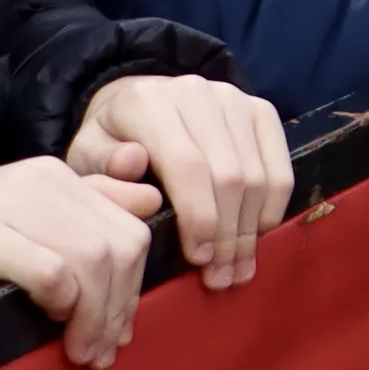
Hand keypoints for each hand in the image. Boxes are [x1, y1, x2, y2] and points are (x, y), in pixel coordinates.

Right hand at [0, 159, 165, 368]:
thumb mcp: (19, 226)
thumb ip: (81, 214)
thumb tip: (150, 204)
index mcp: (56, 178)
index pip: (133, 225)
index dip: (137, 284)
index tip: (121, 329)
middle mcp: (42, 179)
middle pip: (123, 244)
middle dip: (122, 304)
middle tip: (101, 350)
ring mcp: (10, 202)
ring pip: (95, 258)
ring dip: (96, 314)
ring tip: (81, 351)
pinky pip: (50, 269)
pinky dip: (62, 302)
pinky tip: (50, 321)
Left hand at [71, 75, 293, 289]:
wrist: (138, 107)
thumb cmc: (110, 147)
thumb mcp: (88, 161)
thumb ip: (102, 171)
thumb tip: (134, 165)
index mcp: (147, 103)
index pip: (188, 164)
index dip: (199, 217)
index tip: (198, 259)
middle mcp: (196, 92)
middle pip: (230, 173)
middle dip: (228, 234)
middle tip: (221, 277)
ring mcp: (233, 98)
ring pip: (258, 173)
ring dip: (251, 228)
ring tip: (239, 267)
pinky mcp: (259, 109)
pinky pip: (280, 165)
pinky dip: (272, 206)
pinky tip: (257, 234)